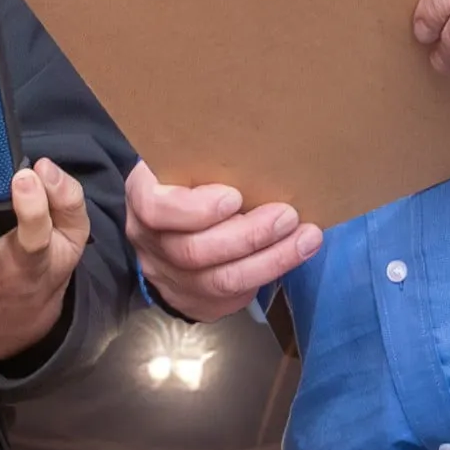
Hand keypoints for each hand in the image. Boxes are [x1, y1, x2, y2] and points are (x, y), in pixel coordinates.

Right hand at [124, 160, 319, 324]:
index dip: (196, 209)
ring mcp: (170, 279)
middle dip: (249, 236)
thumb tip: (260, 147)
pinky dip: (267, 275)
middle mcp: (151, 244)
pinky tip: (292, 256)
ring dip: (271, 260)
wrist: (175, 219)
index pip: (156, 210)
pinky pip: (232, 298)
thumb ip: (209, 158)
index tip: (235, 197)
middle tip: (288, 216)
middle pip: (195, 252)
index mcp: (143, 198)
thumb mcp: (188, 158)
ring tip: (306, 239)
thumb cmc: (191, 178)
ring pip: (220, 282)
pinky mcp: (194, 302)